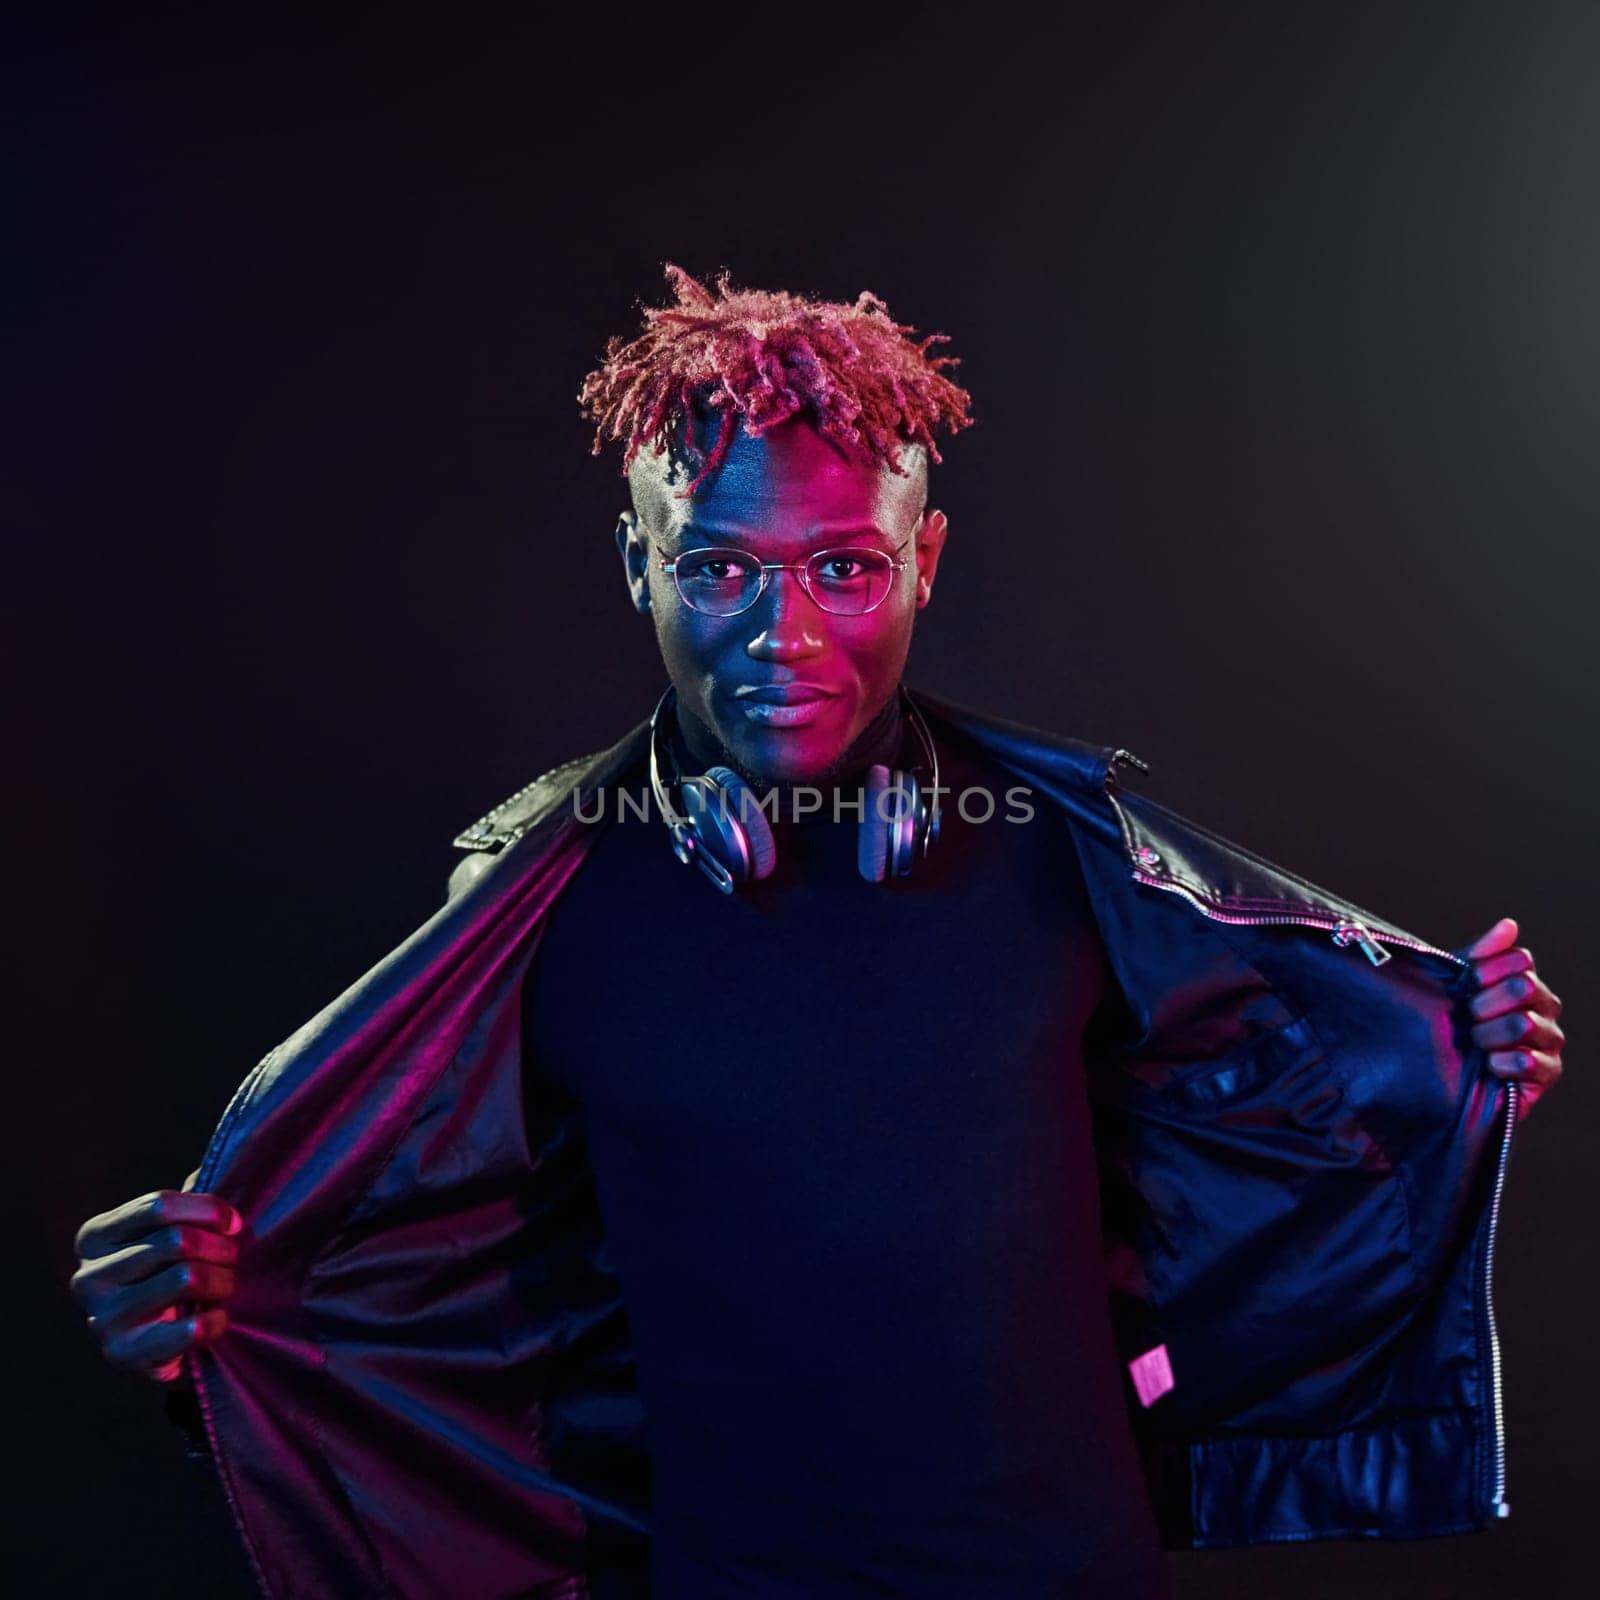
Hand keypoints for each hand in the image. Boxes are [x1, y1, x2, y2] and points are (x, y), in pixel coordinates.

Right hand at [70, 1169, 242, 1381]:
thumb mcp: (171, 1229)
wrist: (160, 1340)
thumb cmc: (171, 1269)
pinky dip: (215, 1321)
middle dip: (220, 1247)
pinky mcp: (122, 1355)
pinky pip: (188, 1330)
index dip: (208, 1209)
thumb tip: (220, 1166)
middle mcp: (87, 1277)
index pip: (158, 1205)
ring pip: (186, 1278)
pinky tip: (219, 1319)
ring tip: (227, 1285)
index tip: (235, 1222)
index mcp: (95, 1236)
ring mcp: (101, 1319)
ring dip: (223, 1281)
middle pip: (176, 1241)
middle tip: (233, 1257)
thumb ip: (190, 1200)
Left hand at [1463, 916, 1564, 1116]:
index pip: (1519, 960)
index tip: (1464, 987)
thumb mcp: (1454, 983)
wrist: (1436, 1070)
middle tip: (1468, 1018)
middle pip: (1522, 987)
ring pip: (1524, 1023)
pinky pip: (1530, 1060)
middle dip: (1483, 1004)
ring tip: (1475, 1043)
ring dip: (1489, 1034)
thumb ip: (1481, 954)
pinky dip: (1502, 1063)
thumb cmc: (1448, 1021)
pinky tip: (1489, 1064)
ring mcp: (1549, 1040)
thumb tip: (1510, 925)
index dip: (1484, 972)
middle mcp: (1544, 1007)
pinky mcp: (1547, 1073)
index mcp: (1524, 980)